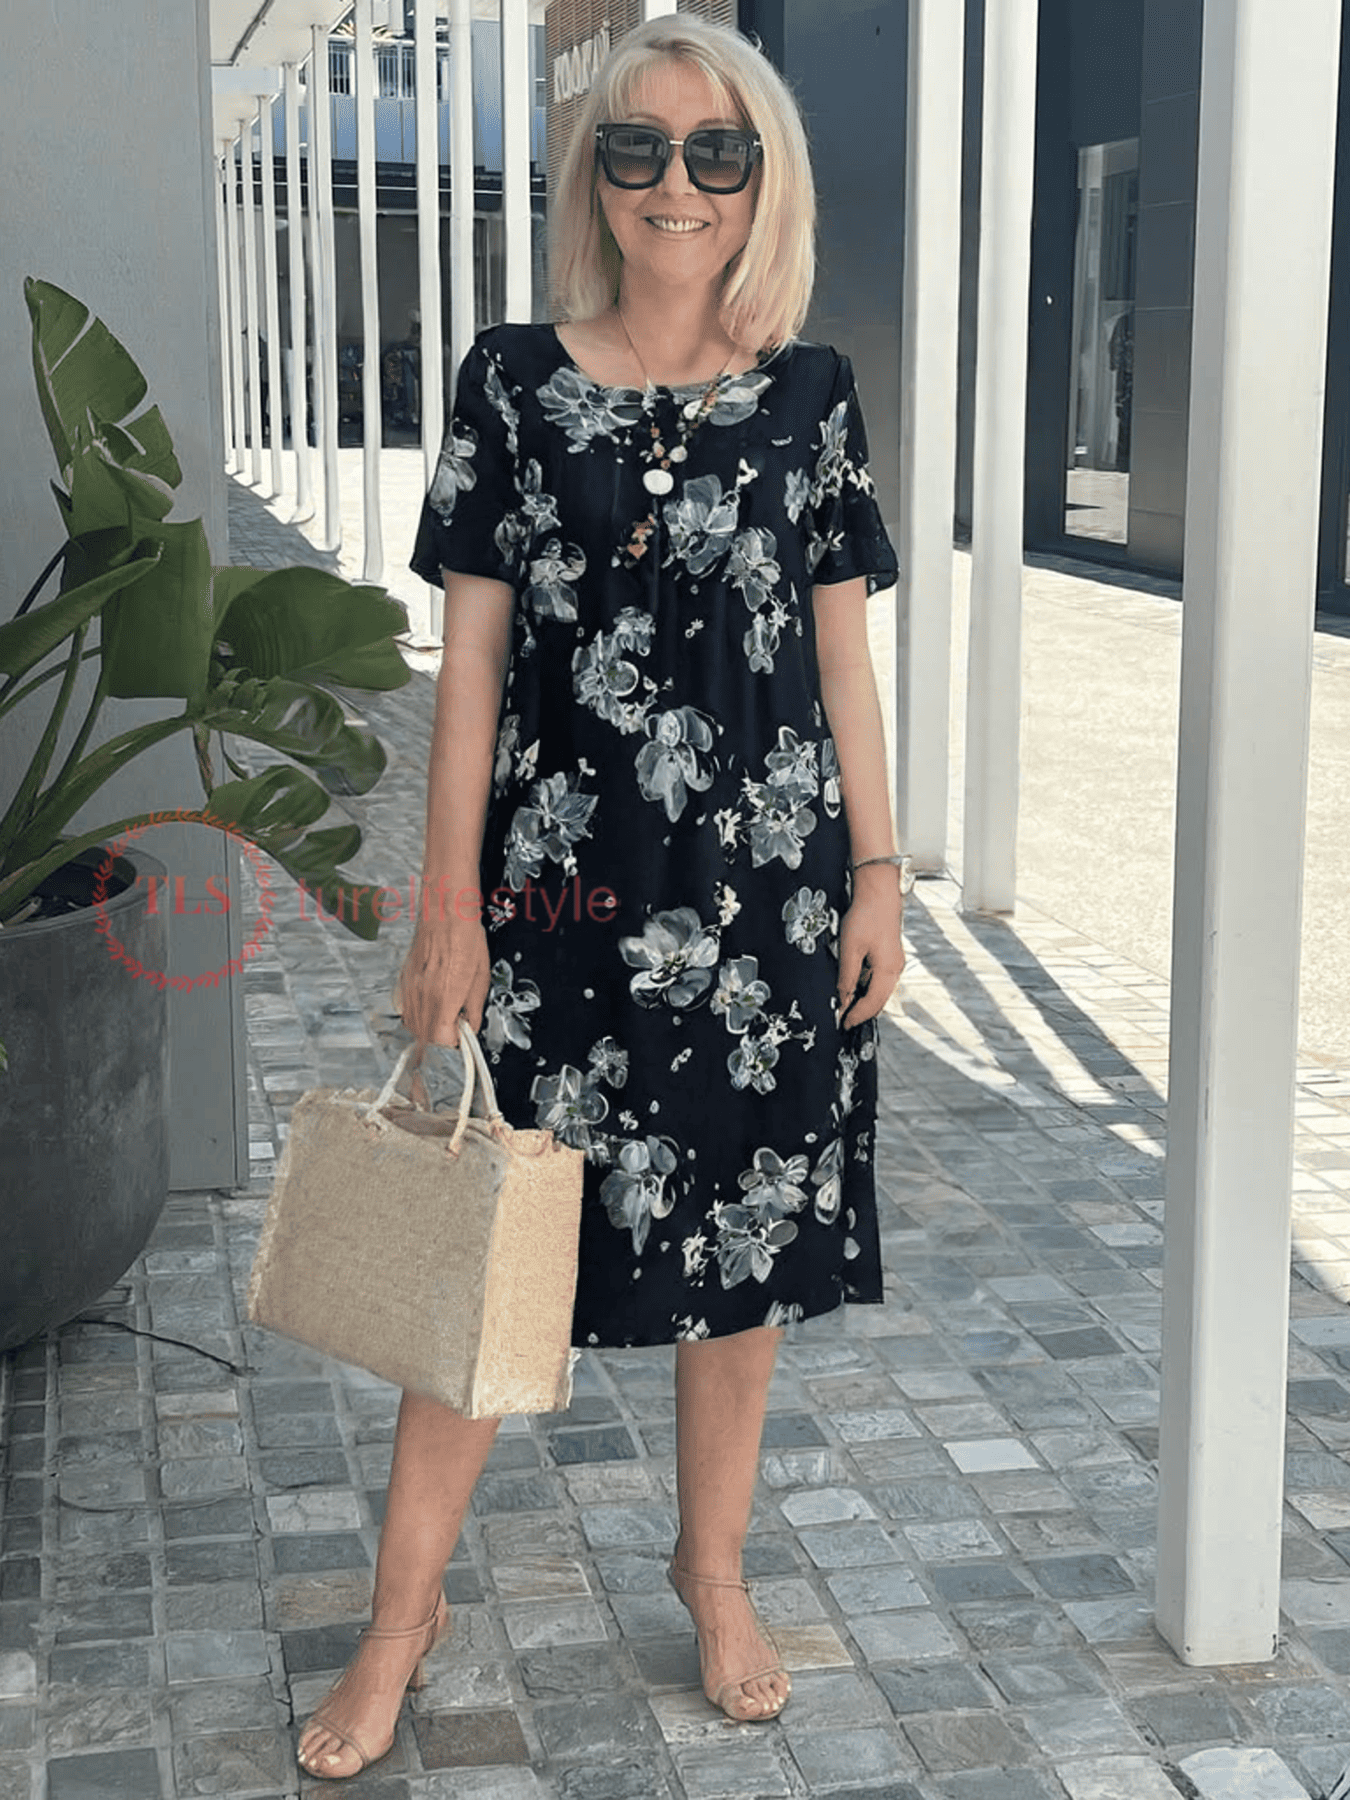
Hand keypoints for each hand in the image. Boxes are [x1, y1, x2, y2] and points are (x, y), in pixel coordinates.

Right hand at [393, 918, 489, 1045]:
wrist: (445, 913)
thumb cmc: (464, 937)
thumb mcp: (481, 977)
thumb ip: (474, 1008)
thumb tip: (471, 1026)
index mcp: (445, 997)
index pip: (441, 1041)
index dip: (454, 1047)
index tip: (463, 1042)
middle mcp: (424, 996)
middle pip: (425, 1038)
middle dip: (441, 1042)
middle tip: (456, 1032)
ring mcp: (411, 989)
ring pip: (413, 1026)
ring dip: (429, 1031)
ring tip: (446, 1020)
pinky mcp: (404, 982)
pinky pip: (407, 1010)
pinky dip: (419, 1016)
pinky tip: (432, 1008)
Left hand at [836, 870, 904, 1027]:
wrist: (879, 892)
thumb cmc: (866, 916)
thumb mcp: (850, 949)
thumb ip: (846, 977)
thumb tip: (842, 999)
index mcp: (888, 971)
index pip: (873, 1004)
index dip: (857, 1016)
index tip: (844, 1024)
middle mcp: (895, 969)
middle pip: (879, 1000)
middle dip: (862, 1011)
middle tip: (843, 1018)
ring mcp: (894, 962)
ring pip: (879, 990)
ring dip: (864, 999)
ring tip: (845, 1004)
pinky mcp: (889, 955)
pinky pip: (879, 979)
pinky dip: (867, 987)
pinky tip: (854, 985)